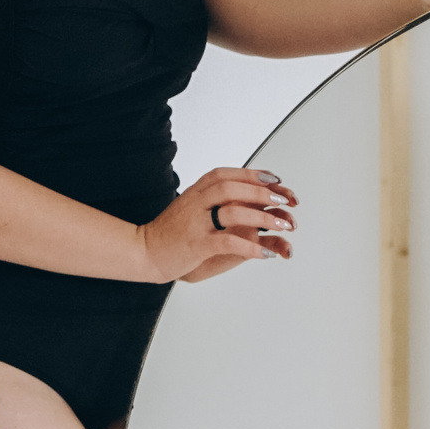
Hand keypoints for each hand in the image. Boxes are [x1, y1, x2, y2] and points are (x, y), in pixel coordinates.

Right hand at [137, 168, 296, 283]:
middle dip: (262, 193)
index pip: (228, 174)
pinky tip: (266, 253)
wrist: (144, 251)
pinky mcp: (197, 245)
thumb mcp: (194, 207)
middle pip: (233, 188)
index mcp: (197, 191)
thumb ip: (216, 199)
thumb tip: (246, 194)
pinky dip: (251, 248)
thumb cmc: (173, 231)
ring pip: (233, 212)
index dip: (253, 175)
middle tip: (284, 200)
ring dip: (263, 218)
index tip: (275, 180)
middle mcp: (197, 202)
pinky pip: (228, 243)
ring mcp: (196, 223)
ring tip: (284, 226)